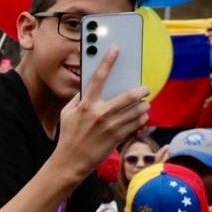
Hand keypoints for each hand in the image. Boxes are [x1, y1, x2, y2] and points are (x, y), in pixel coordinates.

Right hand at [53, 50, 150, 179]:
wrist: (71, 161)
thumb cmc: (69, 136)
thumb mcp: (66, 113)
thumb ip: (78, 99)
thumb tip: (88, 87)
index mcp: (85, 104)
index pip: (98, 78)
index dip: (107, 61)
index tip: (116, 50)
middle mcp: (99, 113)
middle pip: (127, 96)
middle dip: (141, 90)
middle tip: (145, 88)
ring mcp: (110, 126)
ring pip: (136, 110)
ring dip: (144, 106)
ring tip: (144, 104)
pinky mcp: (117, 137)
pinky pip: (137, 124)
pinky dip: (142, 118)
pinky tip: (141, 117)